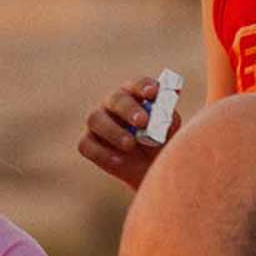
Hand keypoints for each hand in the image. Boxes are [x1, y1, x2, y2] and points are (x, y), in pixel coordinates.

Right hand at [77, 75, 182, 189]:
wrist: (148, 169)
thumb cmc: (159, 143)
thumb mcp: (169, 133)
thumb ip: (168, 121)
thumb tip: (168, 114)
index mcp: (135, 95)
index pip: (138, 85)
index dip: (144, 86)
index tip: (153, 93)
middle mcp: (113, 104)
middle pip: (116, 99)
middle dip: (129, 109)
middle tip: (143, 121)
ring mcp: (98, 122)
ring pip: (96, 119)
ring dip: (114, 131)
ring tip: (130, 144)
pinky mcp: (87, 143)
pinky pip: (87, 144)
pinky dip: (102, 153)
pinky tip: (118, 160)